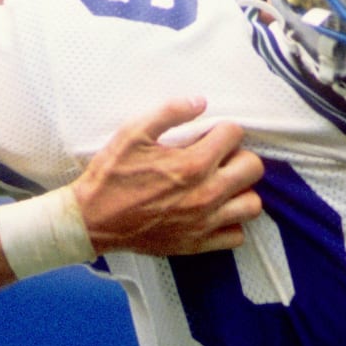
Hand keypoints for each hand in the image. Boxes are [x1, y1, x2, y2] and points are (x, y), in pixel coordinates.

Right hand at [69, 96, 263, 255]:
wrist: (92, 220)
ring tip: (222, 184)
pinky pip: (237, 235)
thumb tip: (201, 101)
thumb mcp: (133, 133)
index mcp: (193, 164)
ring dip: (241, 190)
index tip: (209, 134)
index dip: (223, 129)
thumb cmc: (111, 174)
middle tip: (220, 157)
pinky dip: (231, 222)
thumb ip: (170, 112)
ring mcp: (205, 222)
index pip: (235, 134)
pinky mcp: (198, 244)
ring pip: (252, 205)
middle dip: (239, 156)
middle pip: (253, 168)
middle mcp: (206, 194)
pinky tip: (215, 211)